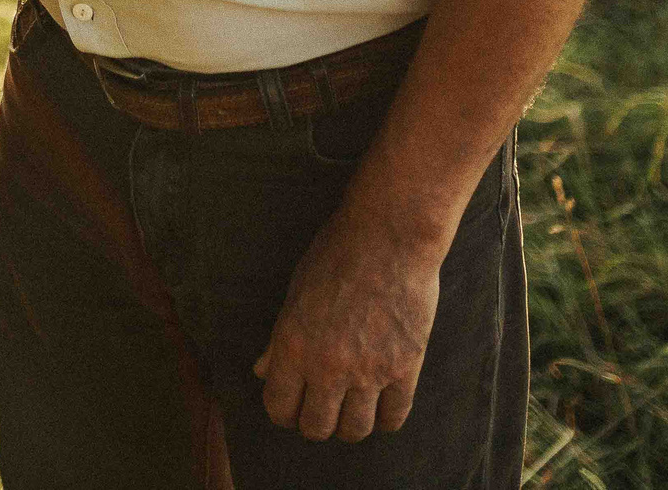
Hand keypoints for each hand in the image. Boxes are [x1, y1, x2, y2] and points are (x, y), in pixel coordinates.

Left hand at [252, 195, 447, 443]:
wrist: (389, 236)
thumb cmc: (337, 255)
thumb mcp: (296, 292)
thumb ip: (279, 339)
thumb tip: (263, 371)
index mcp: (293, 345)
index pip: (279, 407)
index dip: (284, 413)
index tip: (292, 408)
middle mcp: (327, 366)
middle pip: (316, 427)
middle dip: (315, 424)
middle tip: (322, 410)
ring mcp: (368, 371)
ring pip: (354, 430)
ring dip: (349, 426)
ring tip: (351, 410)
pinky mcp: (404, 369)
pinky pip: (393, 417)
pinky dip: (384, 420)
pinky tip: (380, 407)